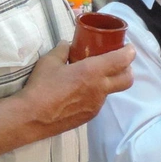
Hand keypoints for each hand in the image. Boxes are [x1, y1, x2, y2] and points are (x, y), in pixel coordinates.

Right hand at [19, 42, 134, 135]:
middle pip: (127, 79)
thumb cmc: (41, 86)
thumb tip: (67, 44)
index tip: (128, 47)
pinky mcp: (90, 116)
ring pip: (111, 91)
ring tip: (92, 77)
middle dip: (128, 69)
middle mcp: (100, 89)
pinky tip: (80, 92)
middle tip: (119, 62)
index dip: (129, 52)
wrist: (32, 117)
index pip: (122, 60)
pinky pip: (98, 102)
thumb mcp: (50, 61)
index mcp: (93, 72)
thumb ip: (63, 50)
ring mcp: (96, 104)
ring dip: (108, 82)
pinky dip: (95, 94)